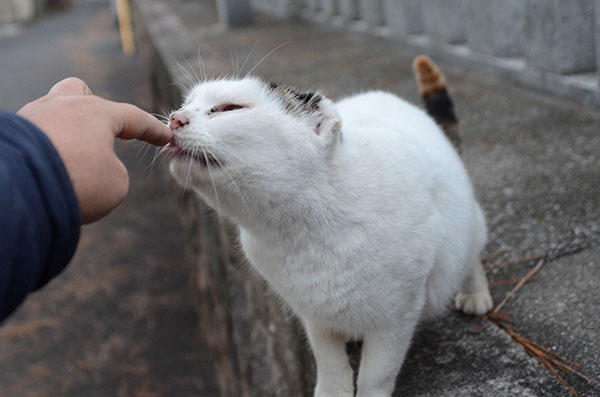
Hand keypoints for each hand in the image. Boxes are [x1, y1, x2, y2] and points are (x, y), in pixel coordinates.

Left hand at [17, 77, 172, 223]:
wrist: (22, 189)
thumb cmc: (78, 182)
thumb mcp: (115, 184)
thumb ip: (113, 171)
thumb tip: (95, 167)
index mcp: (96, 113)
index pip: (133, 117)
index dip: (153, 129)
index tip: (165, 136)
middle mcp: (62, 107)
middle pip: (79, 92)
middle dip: (91, 107)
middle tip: (98, 131)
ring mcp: (32, 118)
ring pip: (50, 114)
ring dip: (63, 134)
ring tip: (69, 162)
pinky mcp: (10, 135)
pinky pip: (33, 138)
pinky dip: (43, 153)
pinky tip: (46, 172)